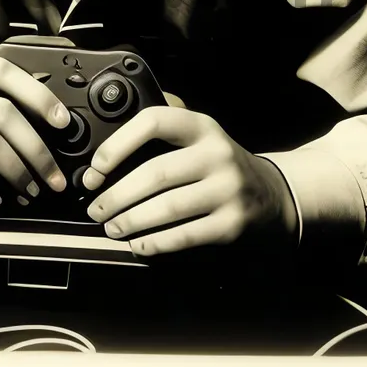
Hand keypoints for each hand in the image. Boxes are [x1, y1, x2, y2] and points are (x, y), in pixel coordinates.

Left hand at [81, 107, 298, 258]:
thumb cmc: (217, 163)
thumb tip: (107, 146)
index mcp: (202, 126)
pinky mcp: (231, 224)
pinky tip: (138, 244)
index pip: (155, 121)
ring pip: (167, 207)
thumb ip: (163, 130)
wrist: (271, 194)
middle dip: (117, 194)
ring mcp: (227, 190)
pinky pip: (184, 236)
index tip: (96, 166)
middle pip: (156, 173)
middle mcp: (216, 154)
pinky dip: (155, 243)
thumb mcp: (199, 135)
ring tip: (111, 227)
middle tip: (95, 208)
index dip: (119, 143)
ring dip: (131, 220)